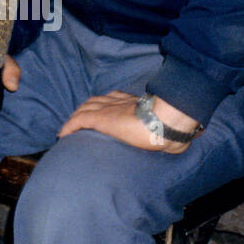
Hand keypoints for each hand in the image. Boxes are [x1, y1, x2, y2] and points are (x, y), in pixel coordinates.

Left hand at [58, 91, 197, 153]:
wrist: (167, 122)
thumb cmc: (173, 127)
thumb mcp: (170, 128)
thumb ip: (169, 134)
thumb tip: (181, 144)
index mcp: (135, 103)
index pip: (114, 99)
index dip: (104, 104)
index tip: (101, 111)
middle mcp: (120, 103)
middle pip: (96, 101)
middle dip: (86, 109)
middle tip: (79, 119)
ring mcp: (110, 109)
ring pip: (85, 108)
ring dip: (76, 117)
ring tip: (69, 129)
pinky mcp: (102, 118)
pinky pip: (79, 120)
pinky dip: (69, 126)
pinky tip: (62, 134)